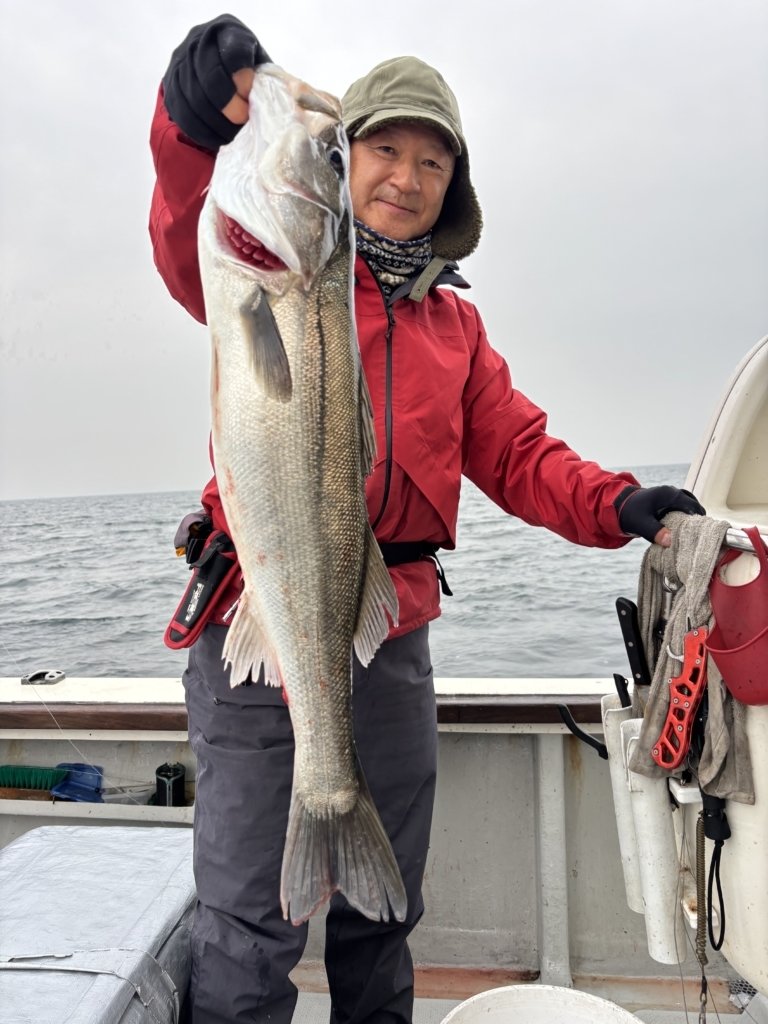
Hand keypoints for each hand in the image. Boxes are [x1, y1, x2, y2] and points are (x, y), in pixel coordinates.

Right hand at [162, 14, 270, 148]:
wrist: (216, 75)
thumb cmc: (250, 77)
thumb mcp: (263, 70)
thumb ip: (274, 82)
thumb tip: (301, 102)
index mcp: (227, 32)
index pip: (232, 53)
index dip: (243, 80)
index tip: (251, 95)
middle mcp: (199, 41)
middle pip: (210, 78)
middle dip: (229, 106)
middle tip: (243, 118)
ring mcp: (180, 63)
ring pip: (195, 99)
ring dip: (217, 122)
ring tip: (233, 131)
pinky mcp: (170, 87)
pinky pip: (184, 115)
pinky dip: (203, 132)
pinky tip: (218, 137)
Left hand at [615, 485, 705, 546]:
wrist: (617, 505)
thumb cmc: (629, 513)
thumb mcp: (640, 524)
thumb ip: (654, 531)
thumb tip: (670, 541)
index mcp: (669, 495)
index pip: (692, 506)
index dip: (699, 520)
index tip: (703, 534)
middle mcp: (672, 492)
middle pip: (693, 505)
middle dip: (698, 519)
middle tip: (701, 536)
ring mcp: (670, 495)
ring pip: (689, 505)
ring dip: (692, 517)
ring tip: (694, 533)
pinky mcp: (667, 501)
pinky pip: (682, 507)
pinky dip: (686, 516)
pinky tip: (684, 529)